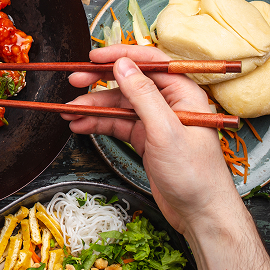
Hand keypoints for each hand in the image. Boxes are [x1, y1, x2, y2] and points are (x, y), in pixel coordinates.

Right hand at [61, 45, 238, 233]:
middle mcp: (169, 103)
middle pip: (129, 82)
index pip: (150, 62)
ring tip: (69, 113)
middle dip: (99, 82)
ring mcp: (155, 121)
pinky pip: (116, 124)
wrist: (199, 214)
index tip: (93, 57)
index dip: (120, 55)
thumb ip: (143, 95)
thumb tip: (123, 65)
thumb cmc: (194, 175)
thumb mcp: (165, 130)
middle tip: (74, 81)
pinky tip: (80, 125)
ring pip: (118, 105)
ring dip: (92, 108)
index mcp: (183, 93)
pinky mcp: (145, 139)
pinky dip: (97, 124)